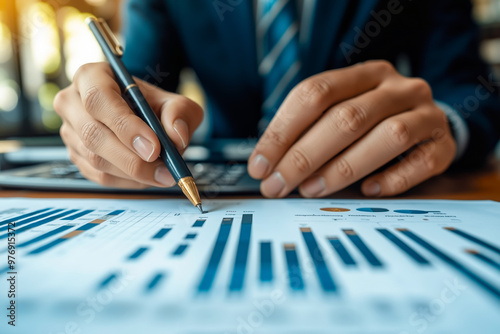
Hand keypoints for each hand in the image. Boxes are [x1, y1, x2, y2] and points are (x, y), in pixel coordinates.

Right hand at [54, 62, 202, 188]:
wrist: (144, 119)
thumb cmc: (153, 106)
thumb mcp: (174, 102)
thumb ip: (180, 113)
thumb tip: (176, 135)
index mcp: (91, 77)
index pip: (98, 99)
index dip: (125, 126)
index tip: (154, 147)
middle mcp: (72, 102)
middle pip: (93, 134)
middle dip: (132, 158)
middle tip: (164, 170)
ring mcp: (70, 131)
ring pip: (96, 160)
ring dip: (134, 173)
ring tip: (163, 174)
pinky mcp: (76, 157)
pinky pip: (99, 176)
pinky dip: (128, 181)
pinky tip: (148, 177)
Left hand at [248, 60, 455, 197]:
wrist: (428, 122)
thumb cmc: (370, 122)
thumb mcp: (339, 112)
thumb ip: (306, 132)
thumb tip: (266, 167)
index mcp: (363, 74)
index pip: (314, 93)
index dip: (282, 131)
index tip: (259, 165)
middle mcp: (397, 87)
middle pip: (346, 117)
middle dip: (304, 156)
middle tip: (277, 186)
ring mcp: (426, 113)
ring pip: (387, 136)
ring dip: (343, 169)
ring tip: (311, 190)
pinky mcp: (443, 143)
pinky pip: (420, 163)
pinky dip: (392, 180)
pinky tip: (367, 191)